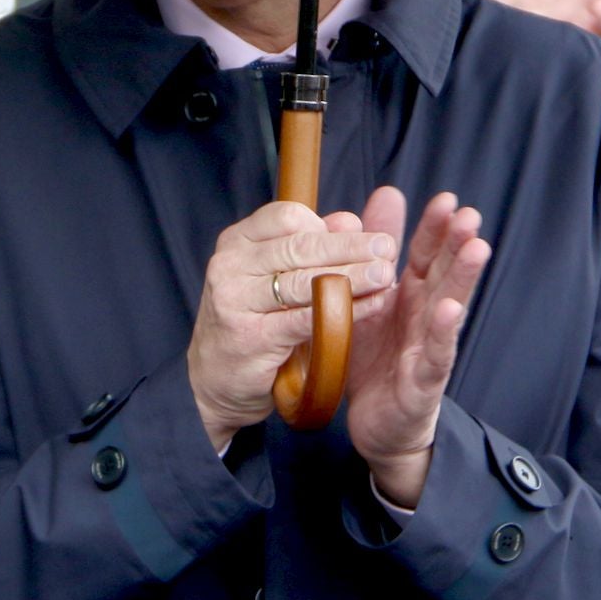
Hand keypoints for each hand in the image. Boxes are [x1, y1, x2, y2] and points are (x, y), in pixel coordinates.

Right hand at [187, 200, 396, 451]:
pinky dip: (343, 311)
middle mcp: (230, 264)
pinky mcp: (250, 336)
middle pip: (300, 246)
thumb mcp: (275, 278)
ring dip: (352, 276)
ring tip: (385, 275)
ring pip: (305, 281)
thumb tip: (350, 220)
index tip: (360, 236)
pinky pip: (307, 319)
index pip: (287, 216)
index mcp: (237, 241)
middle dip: (350, 247)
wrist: (213, 383)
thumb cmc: (252, 323)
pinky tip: (370, 306)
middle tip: (388, 248)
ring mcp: (236, 300)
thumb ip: (311, 246)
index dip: (327, 226)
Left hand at [345, 188, 490, 509]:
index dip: (436, 227)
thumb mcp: (368, 299)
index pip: (425, 253)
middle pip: (444, 274)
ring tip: (476, 248)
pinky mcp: (424, 381)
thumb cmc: (376, 357)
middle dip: (457, 244)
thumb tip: (382, 197)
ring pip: (449, 306)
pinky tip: (450, 310)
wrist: (377, 424)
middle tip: (469, 214)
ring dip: (463, 278)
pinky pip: (436, 354)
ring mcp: (429, 347)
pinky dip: (444, 332)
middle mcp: (426, 315)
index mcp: (410, 294)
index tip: (447, 198)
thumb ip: (375, 251)